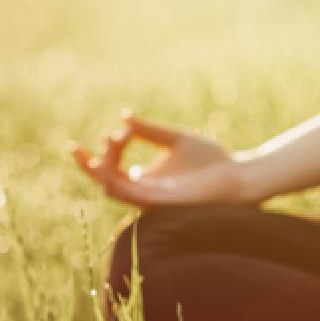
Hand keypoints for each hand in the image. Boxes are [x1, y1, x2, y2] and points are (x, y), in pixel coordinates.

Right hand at [71, 110, 247, 206]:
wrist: (237, 177)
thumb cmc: (211, 161)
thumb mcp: (175, 139)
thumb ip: (149, 130)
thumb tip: (123, 117)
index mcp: (146, 178)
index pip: (113, 166)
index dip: (109, 147)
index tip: (123, 128)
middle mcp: (144, 191)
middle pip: (105, 180)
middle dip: (88, 164)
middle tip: (82, 146)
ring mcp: (151, 199)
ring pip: (113, 190)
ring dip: (100, 172)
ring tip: (90, 156)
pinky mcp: (161, 203)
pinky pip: (130, 196)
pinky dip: (116, 183)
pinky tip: (107, 171)